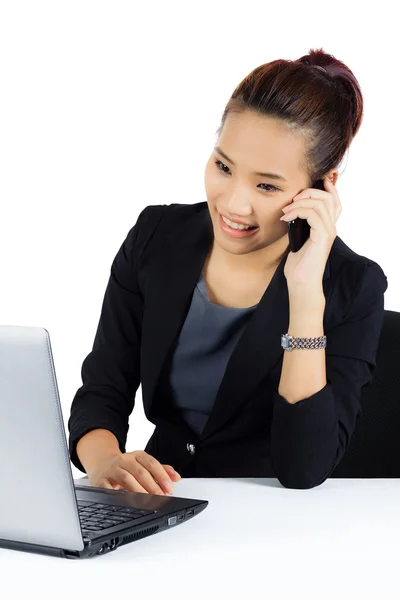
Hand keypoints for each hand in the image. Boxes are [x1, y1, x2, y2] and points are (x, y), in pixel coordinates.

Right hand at [86, 450, 181, 494]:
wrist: (101, 464)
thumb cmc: (126, 467)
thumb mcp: (142, 465)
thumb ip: (160, 470)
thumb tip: (176, 477)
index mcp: (137, 455)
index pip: (152, 463)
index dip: (162, 476)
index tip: (169, 488)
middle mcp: (124, 459)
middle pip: (141, 472)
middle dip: (153, 486)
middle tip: (161, 497)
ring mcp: (112, 469)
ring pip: (127, 479)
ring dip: (139, 491)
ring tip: (148, 501)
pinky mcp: (101, 480)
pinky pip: (110, 488)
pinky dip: (118, 495)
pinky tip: (126, 501)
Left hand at [280, 176, 341, 290]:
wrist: (301, 284)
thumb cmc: (298, 266)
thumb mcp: (297, 240)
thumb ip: (299, 225)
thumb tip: (290, 212)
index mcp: (326, 227)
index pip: (334, 201)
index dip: (328, 188)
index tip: (315, 181)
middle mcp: (331, 228)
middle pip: (328, 197)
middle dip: (308, 193)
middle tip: (291, 201)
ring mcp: (328, 232)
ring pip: (320, 203)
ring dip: (300, 202)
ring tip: (286, 211)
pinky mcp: (323, 237)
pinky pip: (314, 214)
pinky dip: (298, 211)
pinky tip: (287, 217)